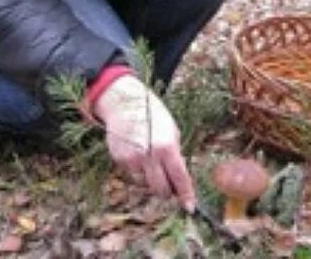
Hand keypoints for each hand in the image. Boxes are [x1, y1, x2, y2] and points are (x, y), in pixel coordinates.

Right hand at [86, 75, 195, 211]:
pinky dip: (138, 171)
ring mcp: (133, 159)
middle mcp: (149, 155)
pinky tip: (138, 154)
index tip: (190, 207)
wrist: (125, 103)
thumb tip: (178, 177)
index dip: (186, 195)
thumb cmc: (153, 115)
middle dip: (167, 191)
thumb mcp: (172, 130)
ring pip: (145, 184)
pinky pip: (132, 175)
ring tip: (151, 161)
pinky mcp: (120, 160)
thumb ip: (175, 154)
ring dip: (151, 180)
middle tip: (170, 186)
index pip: (180, 178)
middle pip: (161, 189)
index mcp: (167, 146)